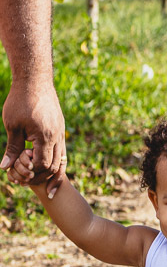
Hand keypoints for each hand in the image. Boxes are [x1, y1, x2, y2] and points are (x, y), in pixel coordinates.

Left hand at [1, 78, 65, 195]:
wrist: (35, 80)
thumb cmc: (21, 101)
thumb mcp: (12, 125)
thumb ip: (12, 148)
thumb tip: (5, 168)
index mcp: (45, 136)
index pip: (41, 164)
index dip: (31, 173)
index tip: (20, 177)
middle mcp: (57, 136)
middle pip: (54, 165)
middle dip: (42, 177)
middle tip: (30, 185)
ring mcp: (61, 132)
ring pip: (62, 159)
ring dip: (53, 173)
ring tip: (48, 187)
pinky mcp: (60, 128)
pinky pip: (62, 150)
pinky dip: (55, 161)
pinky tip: (47, 165)